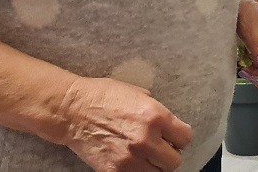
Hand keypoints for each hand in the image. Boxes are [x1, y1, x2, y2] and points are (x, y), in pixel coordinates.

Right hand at [56, 76, 192, 171]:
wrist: (72, 111)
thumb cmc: (104, 96)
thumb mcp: (138, 94)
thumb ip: (157, 111)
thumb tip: (169, 126)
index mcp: (155, 116)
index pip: (185, 138)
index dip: (179, 137)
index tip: (173, 137)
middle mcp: (146, 139)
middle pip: (175, 161)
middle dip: (168, 153)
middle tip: (159, 148)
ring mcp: (130, 158)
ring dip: (154, 165)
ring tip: (144, 156)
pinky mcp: (114, 171)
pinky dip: (137, 171)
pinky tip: (131, 162)